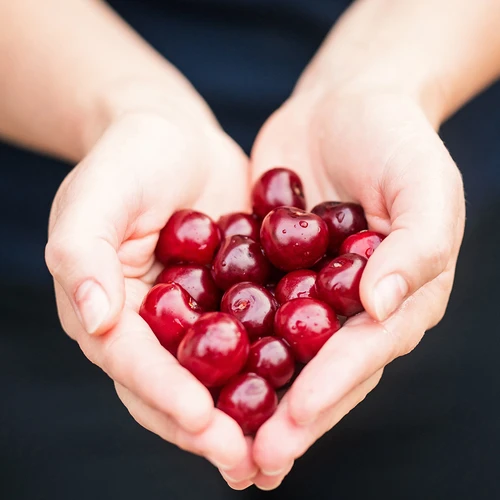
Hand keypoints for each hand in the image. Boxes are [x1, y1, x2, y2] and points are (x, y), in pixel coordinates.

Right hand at [45, 101, 253, 472]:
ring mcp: (193, 316)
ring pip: (216, 376)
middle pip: (173, 385)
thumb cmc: (130, 156)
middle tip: (246, 463)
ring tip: (278, 451)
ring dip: (243, 416)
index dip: (162, 392)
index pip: (130, 361)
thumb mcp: (98, 194)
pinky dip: (273, 368)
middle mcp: (150, 324)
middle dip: (206, 428)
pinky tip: (306, 391)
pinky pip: (253, 340)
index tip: (201, 420)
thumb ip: (84, 253)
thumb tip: (94, 318)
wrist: (176, 134)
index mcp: (110, 307)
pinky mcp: (232, 300)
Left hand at [244, 83, 464, 488]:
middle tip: (250, 459)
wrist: (345, 103)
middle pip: (320, 370)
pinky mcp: (271, 270)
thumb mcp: (425, 185)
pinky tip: (190, 370)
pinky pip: (247, 311)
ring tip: (216, 437)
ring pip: (279, 353)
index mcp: (397, 296)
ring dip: (252, 396)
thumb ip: (417, 247)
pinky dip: (224, 341)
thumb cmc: (397, 139)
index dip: (331, 389)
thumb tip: (380, 306)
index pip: (364, 353)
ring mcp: (310, 291)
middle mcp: (353, 306)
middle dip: (288, 415)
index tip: (293, 421)